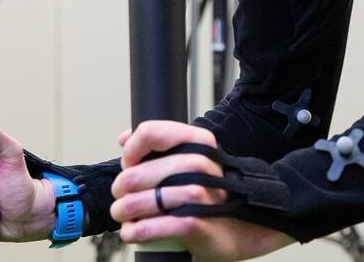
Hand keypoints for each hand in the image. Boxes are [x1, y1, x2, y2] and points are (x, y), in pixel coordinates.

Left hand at [111, 121, 291, 260]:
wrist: (243, 230)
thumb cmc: (211, 196)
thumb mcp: (189, 165)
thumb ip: (158, 150)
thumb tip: (125, 138)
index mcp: (198, 142)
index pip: (151, 132)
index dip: (131, 150)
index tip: (128, 164)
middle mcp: (201, 164)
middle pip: (141, 171)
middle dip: (122, 186)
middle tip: (120, 195)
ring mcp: (202, 195)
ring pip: (147, 199)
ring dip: (126, 209)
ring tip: (122, 214)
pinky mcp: (198, 224)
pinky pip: (158, 226)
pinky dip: (138, 230)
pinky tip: (132, 231)